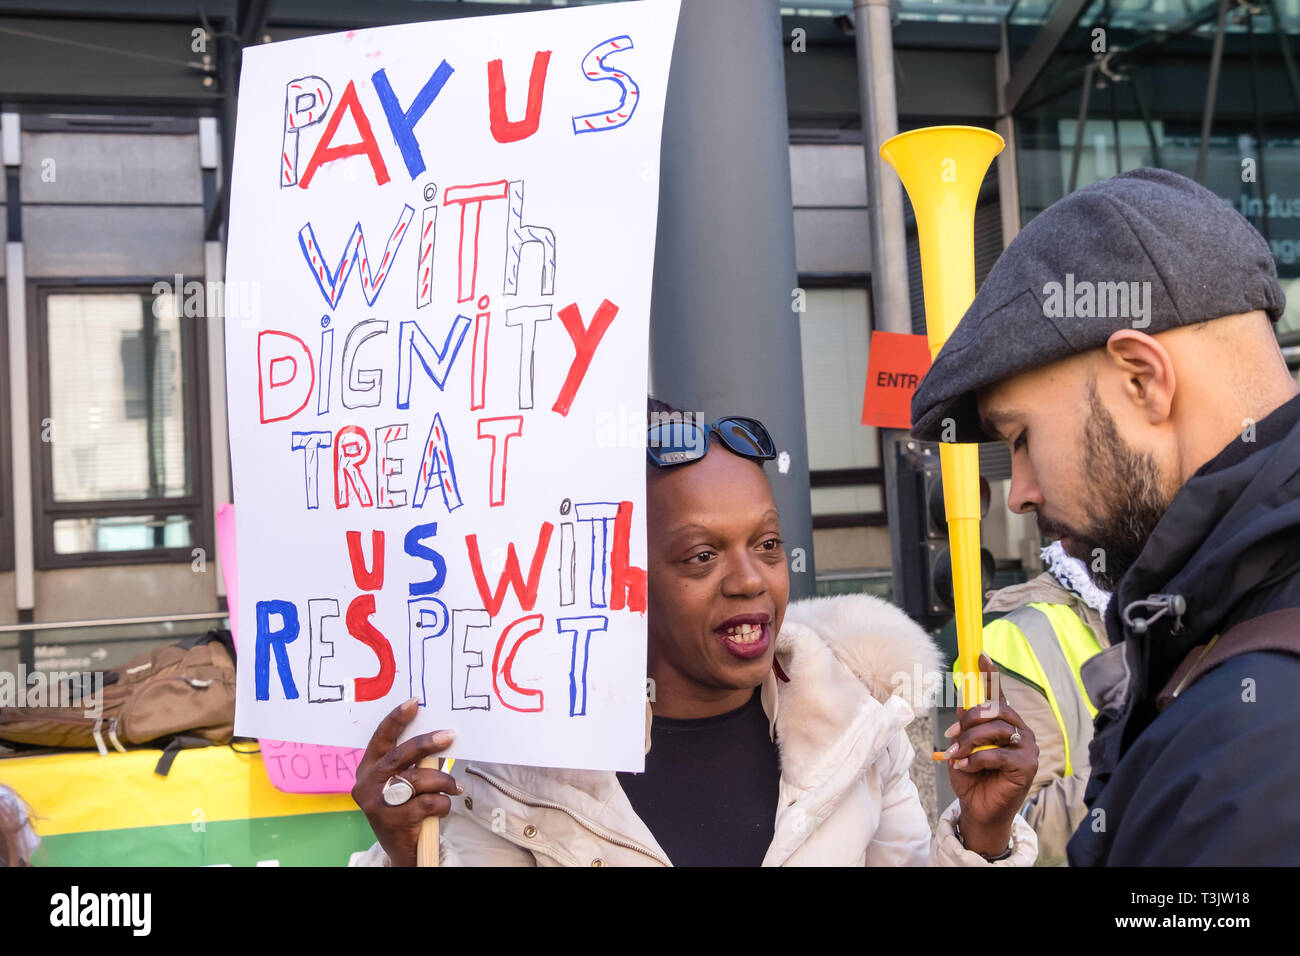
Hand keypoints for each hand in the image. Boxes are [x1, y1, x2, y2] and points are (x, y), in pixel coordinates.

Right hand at [352, 698, 459, 866]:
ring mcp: (377, 804)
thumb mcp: (400, 782)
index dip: (397, 719)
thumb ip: (411, 762)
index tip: (415, 702)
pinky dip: (443, 802)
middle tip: (449, 736)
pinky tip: (444, 806)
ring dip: (443, 780)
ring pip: (417, 780)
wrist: (401, 849)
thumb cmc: (405, 807)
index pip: (381, 738)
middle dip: (427, 743)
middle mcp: (367, 784)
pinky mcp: (392, 822)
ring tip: (454, 786)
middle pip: (399, 756)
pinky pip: (428, 803)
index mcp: (367, 768)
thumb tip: (438, 737)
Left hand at [945, 653, 1037, 856]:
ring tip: (956, 755)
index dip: (990, 673)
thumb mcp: (962, 745)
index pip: (998, 694)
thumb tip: (962, 700)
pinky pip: (997, 753)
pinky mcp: (1028, 765)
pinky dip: (976, 759)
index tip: (979, 655)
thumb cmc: (972, 776)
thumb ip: (965, 724)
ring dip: (969, 741)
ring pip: (994, 730)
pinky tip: (965, 766)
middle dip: (968, 720)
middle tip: (952, 733)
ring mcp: (1027, 746)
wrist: (979, 809)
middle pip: (994, 709)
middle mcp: (1019, 729)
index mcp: (1004, 722)